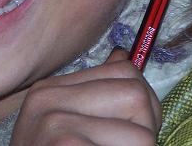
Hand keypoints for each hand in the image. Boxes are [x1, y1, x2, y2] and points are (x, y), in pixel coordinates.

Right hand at [10, 49, 161, 145]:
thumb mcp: (63, 127)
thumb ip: (94, 95)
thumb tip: (122, 57)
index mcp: (49, 91)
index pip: (124, 71)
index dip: (141, 104)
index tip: (126, 130)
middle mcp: (47, 101)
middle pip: (137, 96)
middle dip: (144, 130)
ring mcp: (54, 126)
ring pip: (142, 134)